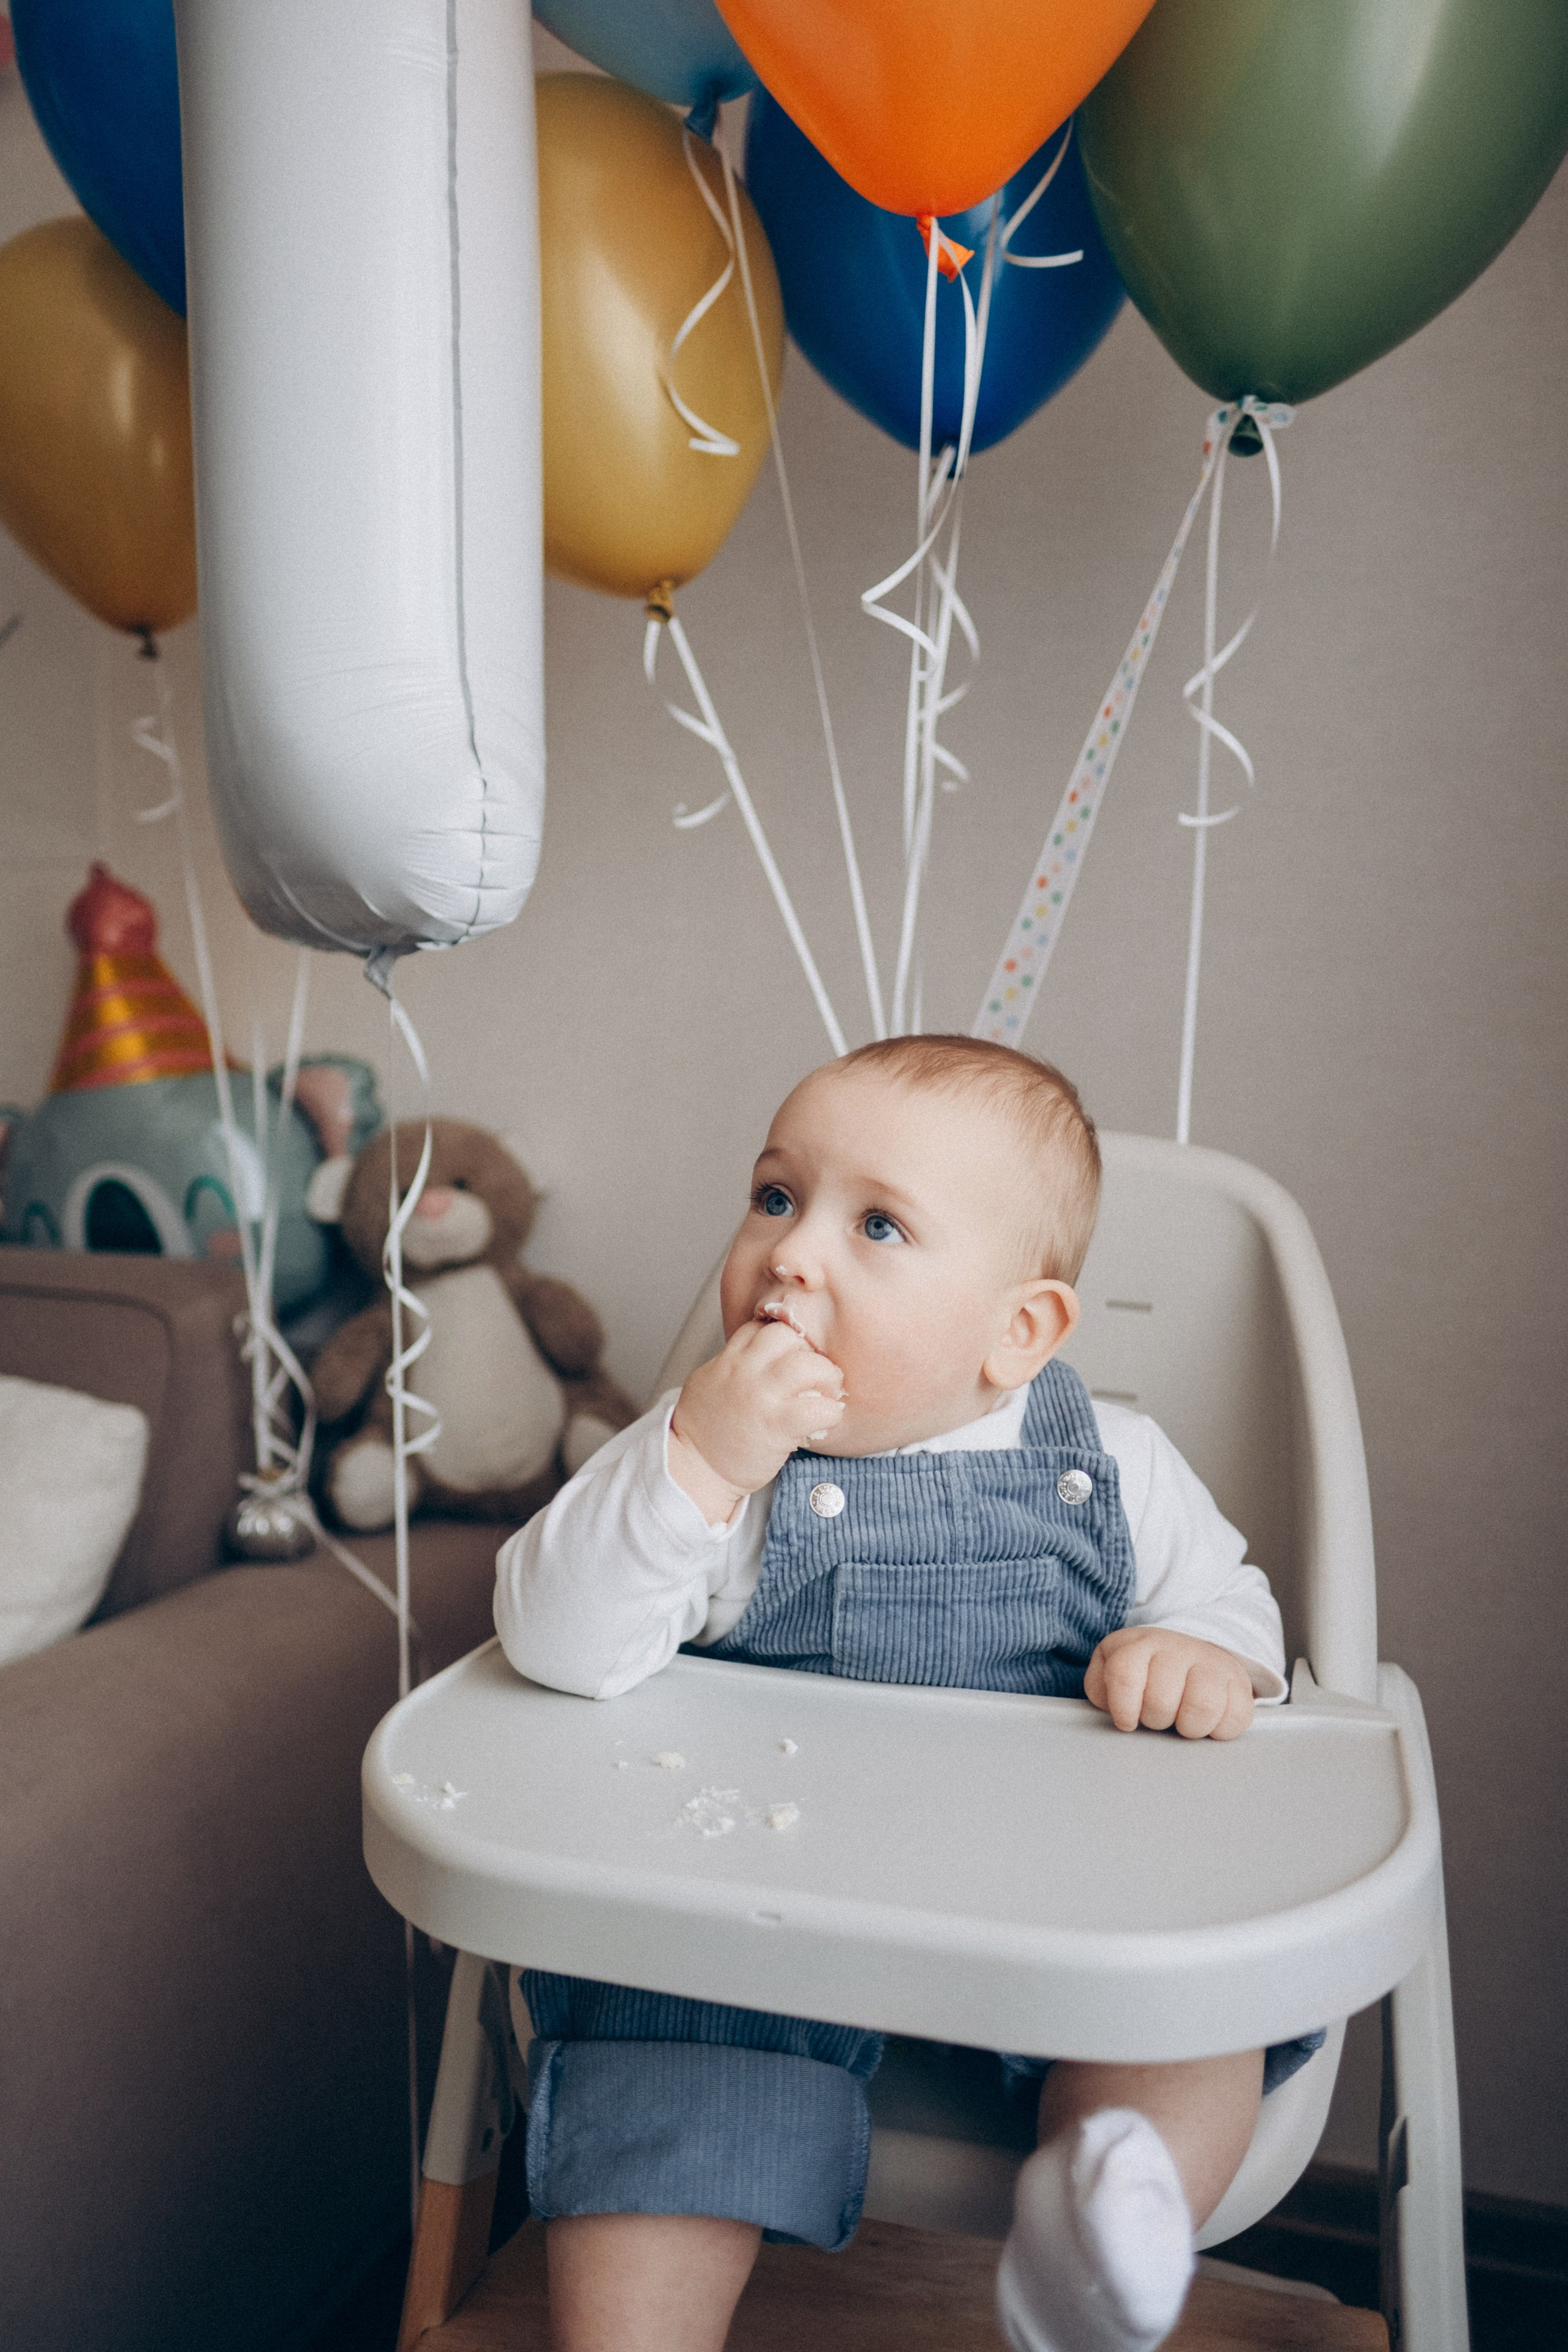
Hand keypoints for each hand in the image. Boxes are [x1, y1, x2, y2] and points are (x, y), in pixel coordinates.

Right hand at [669, 1318, 845, 1520]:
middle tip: (814, 1374)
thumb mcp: (709, 1383)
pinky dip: (831, 1412)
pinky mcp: (778, 1425)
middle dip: (808, 1351)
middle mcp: (744, 1371)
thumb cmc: (706, 1432)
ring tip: (827, 1393)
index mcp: (728, 1359)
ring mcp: (762, 1397)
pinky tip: (825, 1420)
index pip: (762, 1327)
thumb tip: (760, 1355)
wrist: (695, 1471)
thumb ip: (733, 1364)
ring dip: (827, 1377)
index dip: (784, 1339)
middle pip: (788, 1336)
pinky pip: (819, 1408)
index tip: (791, 1357)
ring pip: (809, 1364)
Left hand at [1084, 1627, 1255, 1741]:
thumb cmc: (1145, 1669)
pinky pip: (1235, 1717)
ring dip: (1188, 1727)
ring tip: (1182, 1719)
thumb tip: (1112, 1707)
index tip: (1127, 1721)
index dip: (1123, 1708)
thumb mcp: (1111, 1668)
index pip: (1124, 1675)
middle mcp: (1177, 1648)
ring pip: (1202, 1708)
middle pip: (1160, 1702)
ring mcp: (1211, 1662)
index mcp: (1139, 1645)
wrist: (1190, 1650)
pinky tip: (1208, 1721)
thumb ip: (1101, 1687)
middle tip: (1158, 1714)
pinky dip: (1219, 1729)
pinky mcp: (1239, 1681)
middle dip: (1155, 1719)